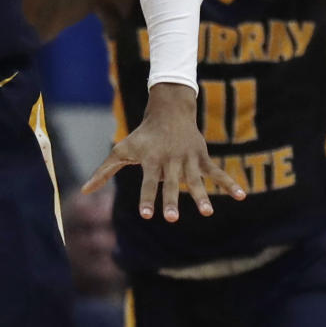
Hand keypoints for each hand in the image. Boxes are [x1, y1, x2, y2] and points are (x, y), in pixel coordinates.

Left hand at [83, 84, 245, 218]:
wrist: (168, 109)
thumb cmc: (142, 135)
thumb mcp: (123, 149)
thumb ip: (104, 171)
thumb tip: (83, 191)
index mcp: (151, 159)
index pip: (147, 182)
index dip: (146, 198)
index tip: (146, 215)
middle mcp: (170, 160)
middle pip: (171, 184)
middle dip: (171, 200)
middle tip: (171, 218)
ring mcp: (188, 159)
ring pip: (195, 180)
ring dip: (201, 196)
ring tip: (207, 213)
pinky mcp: (202, 157)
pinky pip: (217, 172)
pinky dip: (230, 183)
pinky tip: (242, 196)